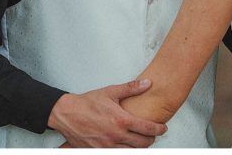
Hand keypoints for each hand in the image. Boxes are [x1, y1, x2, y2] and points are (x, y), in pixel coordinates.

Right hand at [49, 79, 166, 147]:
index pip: (147, 128)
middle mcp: (116, 136)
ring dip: (139, 147)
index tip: (163, 128)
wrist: (68, 114)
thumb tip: (147, 83)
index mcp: (121, 120)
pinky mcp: (100, 151)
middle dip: (151, 139)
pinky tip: (127, 145)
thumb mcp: (111, 92)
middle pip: (142, 144)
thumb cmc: (88, 103)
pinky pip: (118, 154)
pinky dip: (126, 151)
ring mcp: (108, 146)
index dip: (158, 129)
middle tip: (153, 134)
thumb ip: (131, 88)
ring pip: (132, 152)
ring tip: (142, 140)